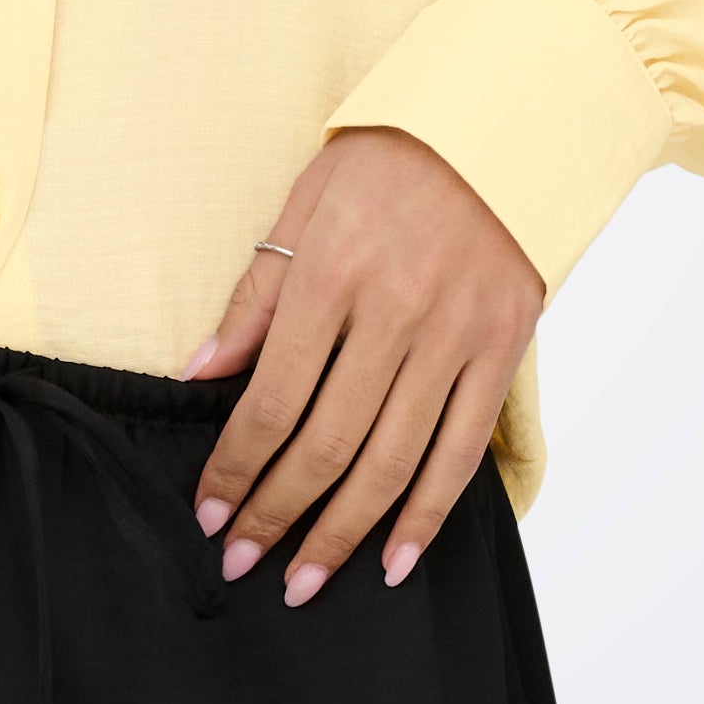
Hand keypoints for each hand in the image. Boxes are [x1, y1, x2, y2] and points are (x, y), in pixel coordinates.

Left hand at [179, 125, 541, 601]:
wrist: (504, 122)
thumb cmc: (392, 157)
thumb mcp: (306, 202)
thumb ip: (258, 294)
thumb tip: (200, 372)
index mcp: (332, 276)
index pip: (271, 400)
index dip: (236, 467)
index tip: (210, 513)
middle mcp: (394, 316)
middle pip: (326, 445)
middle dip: (278, 515)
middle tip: (243, 564)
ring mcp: (454, 340)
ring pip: (391, 464)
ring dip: (343, 533)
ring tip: (305, 581)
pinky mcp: (501, 353)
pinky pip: (460, 453)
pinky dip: (426, 514)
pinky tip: (396, 560)